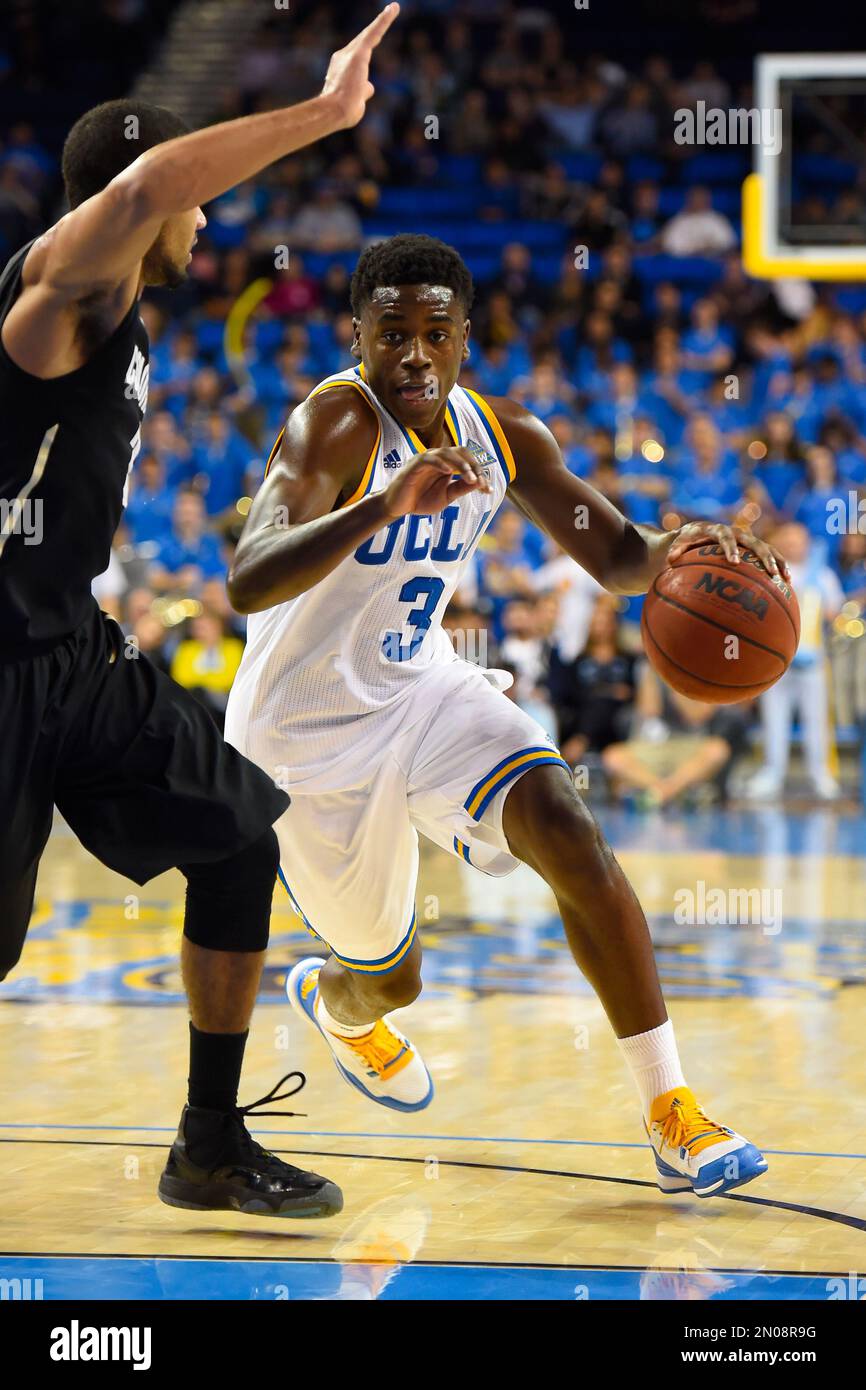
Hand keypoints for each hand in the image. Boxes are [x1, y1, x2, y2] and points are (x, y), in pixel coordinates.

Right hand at [322, 3, 399, 129]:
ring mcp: (350, 54)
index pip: (357, 56)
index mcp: (341, 69)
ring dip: (383, 20)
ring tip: (394, 8)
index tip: (371, 39)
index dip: (364, 47)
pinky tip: (394, 8)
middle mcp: (343, 57)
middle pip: (363, 42)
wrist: (334, 111)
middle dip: (375, 27)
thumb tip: (370, 87)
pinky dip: (383, 21)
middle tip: (390, 11)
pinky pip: (373, 33)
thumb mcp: (356, 102)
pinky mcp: (359, 52)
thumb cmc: (343, 112)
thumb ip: (363, 91)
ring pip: (370, 36)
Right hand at [382, 446, 491, 519]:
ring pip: (446, 453)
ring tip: (470, 477)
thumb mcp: (446, 497)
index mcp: (447, 464)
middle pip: (460, 451)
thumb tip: (480, 483)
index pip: (467, 460)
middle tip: (480, 481)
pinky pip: (428, 459)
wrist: (398, 508)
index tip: (488, 489)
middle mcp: (438, 458)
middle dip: (473, 465)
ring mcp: (425, 459)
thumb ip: (461, 488)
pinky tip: (448, 472)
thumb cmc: (420, 500)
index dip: (479, 472)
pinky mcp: (413, 465)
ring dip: (460, 464)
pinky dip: (439, 463)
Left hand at [667, 520, 789, 580]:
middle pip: (753, 542)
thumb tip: (670, 560)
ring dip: (777, 562)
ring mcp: (745, 540)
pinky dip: (777, 568)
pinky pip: (767, 558)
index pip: (724, 536)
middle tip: (770, 573)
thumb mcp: (675, 545)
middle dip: (763, 557)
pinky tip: (785, 586)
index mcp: (715, 530)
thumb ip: (675, 550)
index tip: (734, 562)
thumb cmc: (682, 543)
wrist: (693, 534)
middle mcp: (734, 532)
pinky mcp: (751, 548)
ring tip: (785, 579)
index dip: (730, 547)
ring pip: (766, 548)